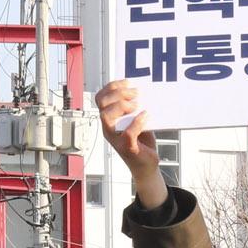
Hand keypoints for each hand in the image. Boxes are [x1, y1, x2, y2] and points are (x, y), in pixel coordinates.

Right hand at [94, 80, 165, 207]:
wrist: (147, 165)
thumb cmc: (141, 142)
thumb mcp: (136, 120)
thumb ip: (134, 108)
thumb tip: (140, 90)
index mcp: (109, 119)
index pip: (101, 98)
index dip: (112, 86)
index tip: (127, 82)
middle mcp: (108, 128)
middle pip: (102, 103)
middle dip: (118, 93)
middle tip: (136, 93)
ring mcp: (116, 139)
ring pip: (106, 116)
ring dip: (122, 105)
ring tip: (138, 105)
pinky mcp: (128, 148)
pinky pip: (127, 133)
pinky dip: (137, 122)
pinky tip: (145, 116)